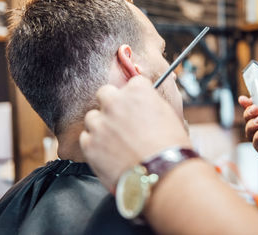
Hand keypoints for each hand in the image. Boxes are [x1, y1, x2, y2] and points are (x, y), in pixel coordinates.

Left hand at [79, 76, 190, 191]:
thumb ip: (150, 103)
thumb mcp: (168, 115)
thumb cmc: (171, 147)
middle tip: (121, 120)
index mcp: (137, 91)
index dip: (135, 97)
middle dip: (112, 104)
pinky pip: (86, 138)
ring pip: (92, 117)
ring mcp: (100, 123)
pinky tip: (109, 154)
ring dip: (102, 126)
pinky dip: (95, 145)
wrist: (163, 174)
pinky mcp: (89, 144)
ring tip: (116, 142)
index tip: (137, 106)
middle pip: (105, 93)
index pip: (132, 83)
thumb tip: (144, 105)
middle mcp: (115, 102)